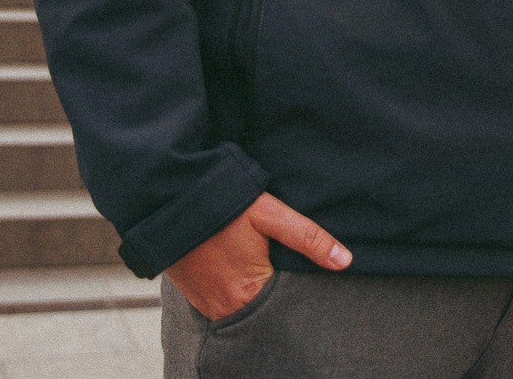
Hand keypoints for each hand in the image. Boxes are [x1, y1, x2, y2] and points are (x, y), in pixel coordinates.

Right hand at [163, 192, 349, 322]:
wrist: (168, 201)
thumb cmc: (222, 205)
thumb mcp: (269, 215)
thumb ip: (307, 238)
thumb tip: (345, 260)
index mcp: (248, 294)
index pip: (284, 307)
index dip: (296, 294)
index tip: (301, 279)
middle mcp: (225, 308)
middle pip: (262, 311)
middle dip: (275, 297)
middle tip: (279, 270)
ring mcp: (206, 305)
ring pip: (241, 309)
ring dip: (252, 296)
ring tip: (259, 269)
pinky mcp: (193, 297)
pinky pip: (220, 304)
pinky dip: (232, 293)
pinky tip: (238, 271)